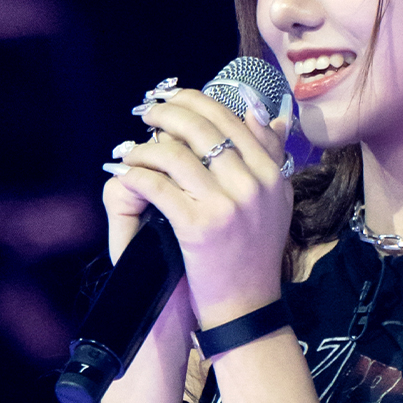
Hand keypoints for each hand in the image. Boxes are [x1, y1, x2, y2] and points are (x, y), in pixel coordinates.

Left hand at [104, 84, 293, 327]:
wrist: (246, 305)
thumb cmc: (255, 253)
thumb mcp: (275, 200)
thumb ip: (271, 155)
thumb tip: (265, 113)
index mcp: (272, 174)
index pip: (231, 120)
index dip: (197, 101)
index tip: (174, 98)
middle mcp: (254, 185)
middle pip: (201, 129)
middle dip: (166, 112)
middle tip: (147, 111)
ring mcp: (227, 206)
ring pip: (174, 154)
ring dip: (145, 146)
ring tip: (132, 149)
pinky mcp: (199, 226)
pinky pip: (157, 186)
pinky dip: (136, 175)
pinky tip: (126, 174)